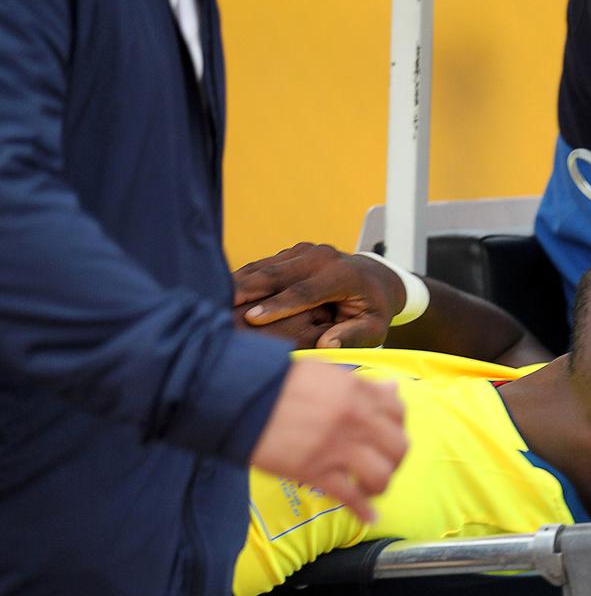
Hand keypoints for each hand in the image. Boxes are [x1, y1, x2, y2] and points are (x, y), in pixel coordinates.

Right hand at [233, 242, 404, 347]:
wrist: (375, 279)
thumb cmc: (374, 311)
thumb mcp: (374, 328)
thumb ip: (353, 336)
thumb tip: (326, 344)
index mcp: (342, 275)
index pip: (305, 292)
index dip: (277, 306)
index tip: (252, 320)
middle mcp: (322, 257)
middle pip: (278, 274)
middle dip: (247, 291)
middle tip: (218, 308)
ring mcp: (305, 251)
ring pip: (265, 267)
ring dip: (238, 283)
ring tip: (210, 299)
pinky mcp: (292, 252)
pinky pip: (263, 265)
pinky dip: (242, 278)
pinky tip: (220, 292)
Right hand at [250, 359, 407, 520]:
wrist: (240, 398)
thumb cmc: (277, 383)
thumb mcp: (324, 373)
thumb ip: (360, 385)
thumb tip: (391, 389)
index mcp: (357, 392)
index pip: (398, 412)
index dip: (397, 427)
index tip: (386, 435)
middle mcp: (356, 419)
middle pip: (398, 447)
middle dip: (394, 460)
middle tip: (381, 464)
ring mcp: (339, 448)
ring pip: (381, 475)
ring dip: (379, 485)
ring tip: (369, 488)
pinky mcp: (317, 472)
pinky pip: (351, 497)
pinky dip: (363, 511)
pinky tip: (368, 517)